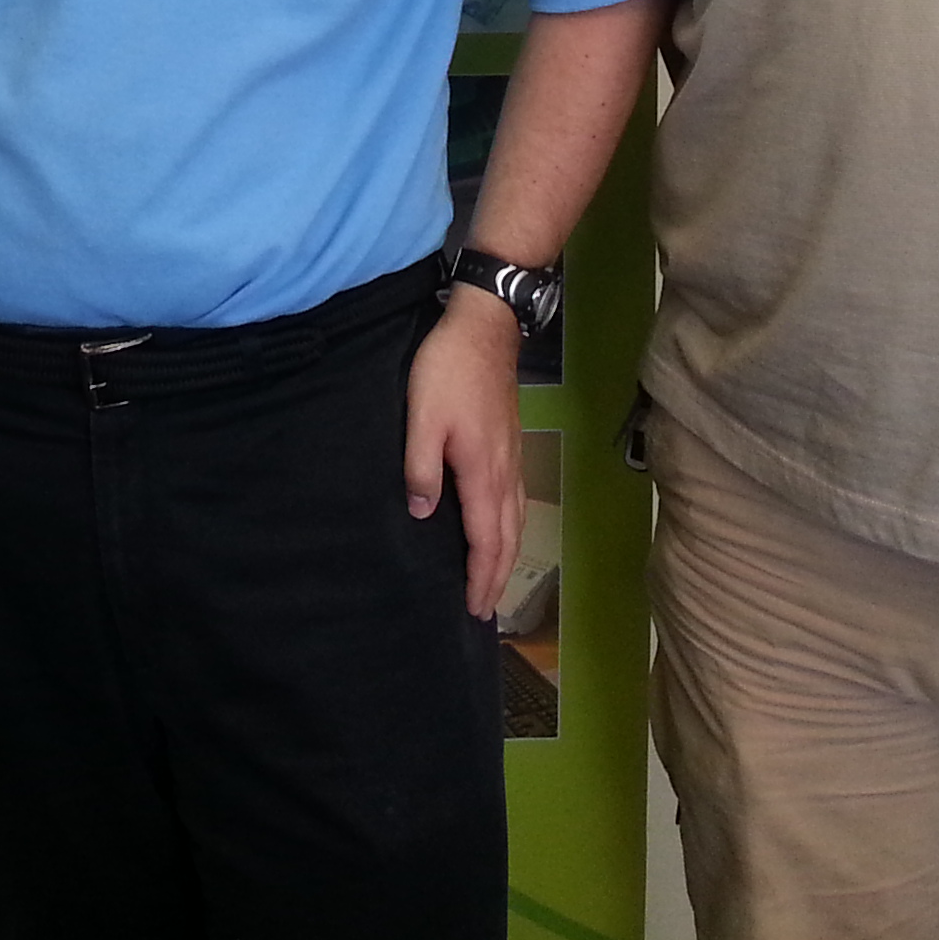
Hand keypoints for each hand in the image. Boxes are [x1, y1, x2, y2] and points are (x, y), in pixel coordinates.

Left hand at [405, 289, 525, 620]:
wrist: (484, 327)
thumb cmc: (447, 370)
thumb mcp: (422, 418)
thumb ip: (421, 467)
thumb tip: (424, 514)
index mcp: (482, 472)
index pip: (486, 539)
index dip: (481, 577)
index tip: (476, 609)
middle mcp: (505, 472)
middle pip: (507, 538)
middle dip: (497, 577)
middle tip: (486, 611)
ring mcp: (513, 457)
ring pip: (516, 521)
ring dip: (507, 556)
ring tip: (496, 582)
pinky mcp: (511, 443)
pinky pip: (517, 501)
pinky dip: (511, 528)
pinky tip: (503, 529)